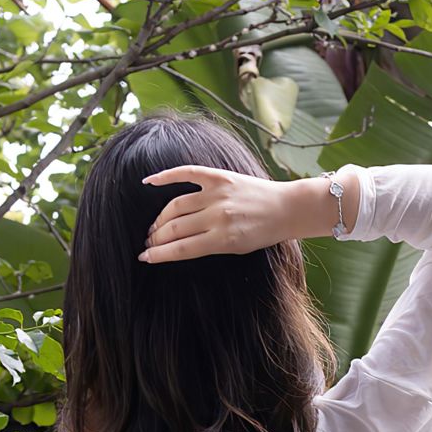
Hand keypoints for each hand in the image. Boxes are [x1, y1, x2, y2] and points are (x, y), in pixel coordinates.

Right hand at [141, 164, 344, 260]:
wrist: (286, 208)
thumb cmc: (262, 233)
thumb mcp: (237, 248)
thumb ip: (208, 246)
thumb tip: (177, 246)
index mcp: (223, 239)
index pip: (182, 249)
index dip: (160, 255)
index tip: (145, 258)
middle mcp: (218, 216)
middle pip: (175, 228)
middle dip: (156, 238)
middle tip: (147, 243)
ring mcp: (217, 194)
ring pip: (176, 206)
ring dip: (159, 219)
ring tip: (153, 228)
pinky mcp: (220, 176)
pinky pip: (187, 173)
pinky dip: (166, 176)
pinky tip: (149, 182)